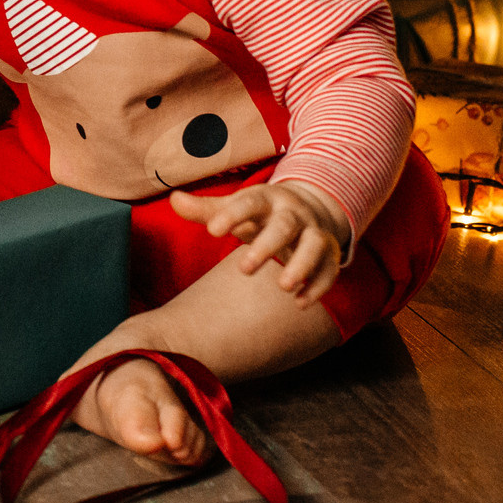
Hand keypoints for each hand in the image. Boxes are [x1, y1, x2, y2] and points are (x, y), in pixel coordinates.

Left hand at [168, 180, 350, 302]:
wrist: (308, 209)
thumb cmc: (260, 213)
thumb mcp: (235, 207)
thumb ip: (206, 209)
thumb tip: (174, 199)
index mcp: (266, 200)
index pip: (249, 203)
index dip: (232, 215)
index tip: (213, 231)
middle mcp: (293, 214)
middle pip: (284, 226)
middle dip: (267, 245)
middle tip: (244, 268)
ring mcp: (314, 233)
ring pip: (314, 246)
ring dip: (301, 266)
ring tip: (284, 287)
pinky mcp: (328, 254)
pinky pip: (329, 270)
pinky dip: (318, 286)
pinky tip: (301, 303)